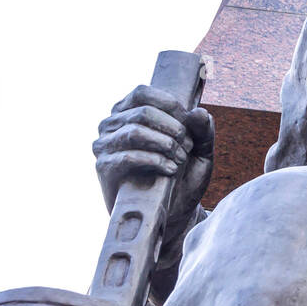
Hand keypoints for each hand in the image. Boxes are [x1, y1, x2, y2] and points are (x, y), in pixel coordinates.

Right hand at [93, 84, 213, 229]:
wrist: (172, 213)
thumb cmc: (184, 176)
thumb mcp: (201, 151)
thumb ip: (203, 130)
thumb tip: (199, 112)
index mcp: (130, 111)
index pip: (143, 93)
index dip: (169, 104)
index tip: (188, 122)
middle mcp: (112, 124)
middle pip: (143, 111)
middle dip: (172, 128)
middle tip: (186, 146)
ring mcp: (104, 145)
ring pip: (135, 131)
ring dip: (165, 144)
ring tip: (180, 159)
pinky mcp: (104, 167)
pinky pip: (127, 156)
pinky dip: (154, 161)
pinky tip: (171, 170)